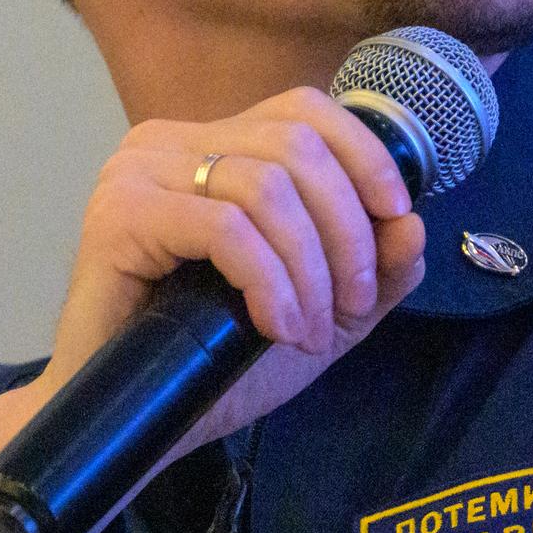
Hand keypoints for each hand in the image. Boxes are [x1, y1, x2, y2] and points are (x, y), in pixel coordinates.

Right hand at [0, 86, 425, 466]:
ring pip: (267, 188)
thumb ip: (374, 270)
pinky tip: (276, 325)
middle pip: (297, 146)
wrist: (139, 421)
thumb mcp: (322, 311)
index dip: (366, 157)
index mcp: (214, 143)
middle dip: (346, 229)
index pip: (307, 110)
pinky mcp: (120, 214)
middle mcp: (172, 142)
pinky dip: (269, 280)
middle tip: (351, 303)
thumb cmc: (216, 361)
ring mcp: (139, 172)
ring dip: (311, 266)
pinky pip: (225, 228)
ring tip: (312, 327)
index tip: (397, 220)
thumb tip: (413, 224)